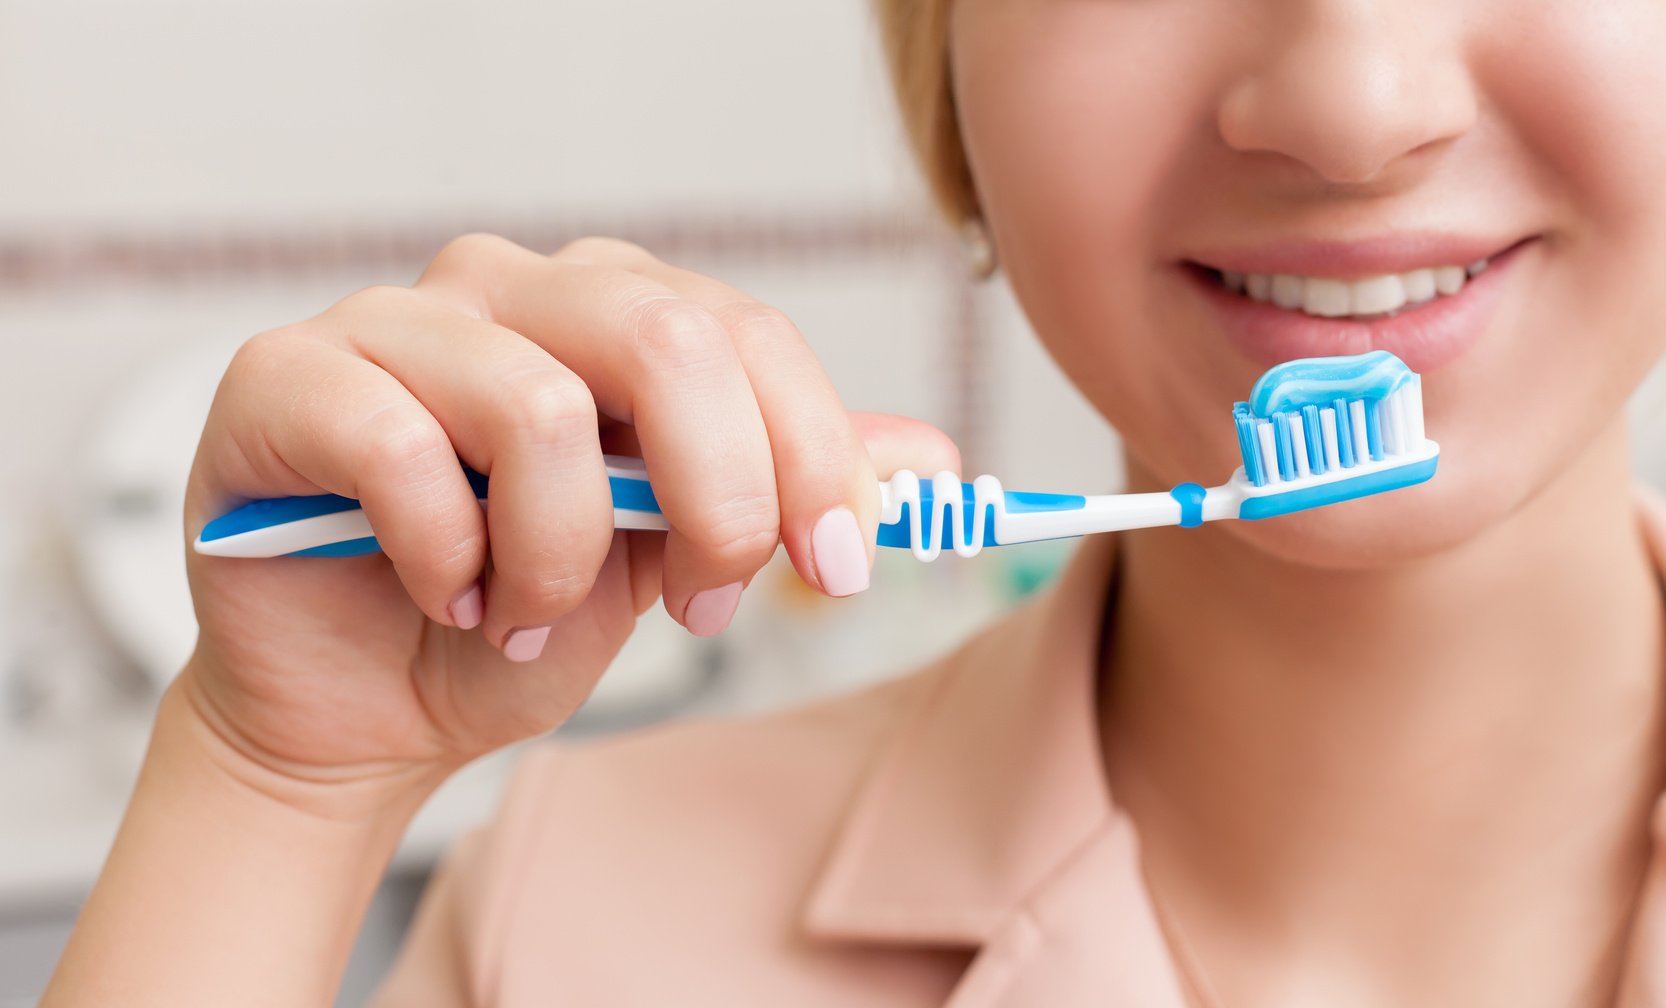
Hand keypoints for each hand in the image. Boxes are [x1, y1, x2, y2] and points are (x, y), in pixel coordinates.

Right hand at [178, 233, 958, 795]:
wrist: (365, 707)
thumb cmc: (516, 617)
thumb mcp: (676, 558)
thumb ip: (784, 493)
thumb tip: (933, 460)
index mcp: (612, 313)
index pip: (747, 335)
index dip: (816, 453)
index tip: (841, 568)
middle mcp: (509, 289)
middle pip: (667, 339)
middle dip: (717, 501)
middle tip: (702, 609)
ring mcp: (392, 321)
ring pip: (541, 410)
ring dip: (558, 560)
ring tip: (525, 618)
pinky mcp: (286, 378)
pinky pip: (402, 448)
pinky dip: (443, 553)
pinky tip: (438, 593)